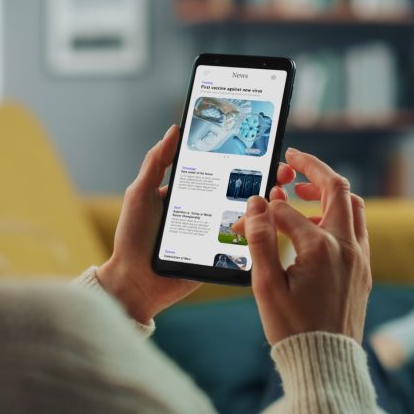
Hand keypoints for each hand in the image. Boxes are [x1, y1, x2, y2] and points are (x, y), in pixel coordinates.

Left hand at [97, 125, 295, 322]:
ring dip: (266, 204)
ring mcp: (214, 232)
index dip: (240, 158)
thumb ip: (156, 163)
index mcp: (188, 191)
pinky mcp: (219, 255)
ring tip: (279, 195)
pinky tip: (270, 222)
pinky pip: (243, 242)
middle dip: (263, 179)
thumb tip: (175, 129)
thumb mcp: (141, 194)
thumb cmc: (132, 238)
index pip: (218, 169)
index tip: (263, 148)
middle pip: (238, 189)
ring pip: (246, 214)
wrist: (134, 284)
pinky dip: (258, 232)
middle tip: (282, 173)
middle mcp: (204, 209)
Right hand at [237, 148, 370, 343]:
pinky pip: (356, 229)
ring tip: (302, 194)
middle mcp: (346, 246)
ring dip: (329, 193)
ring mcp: (360, 258)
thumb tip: (256, 204)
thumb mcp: (266, 285)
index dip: (260, 213)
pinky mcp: (363, 270)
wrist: (326, 362)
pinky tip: (315, 227)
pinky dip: (337, 216)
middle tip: (293, 160)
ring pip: (353, 207)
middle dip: (314, 170)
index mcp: (321, 247)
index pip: (285, 212)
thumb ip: (261, 240)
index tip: (244, 219)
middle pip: (338, 189)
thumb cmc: (293, 328)